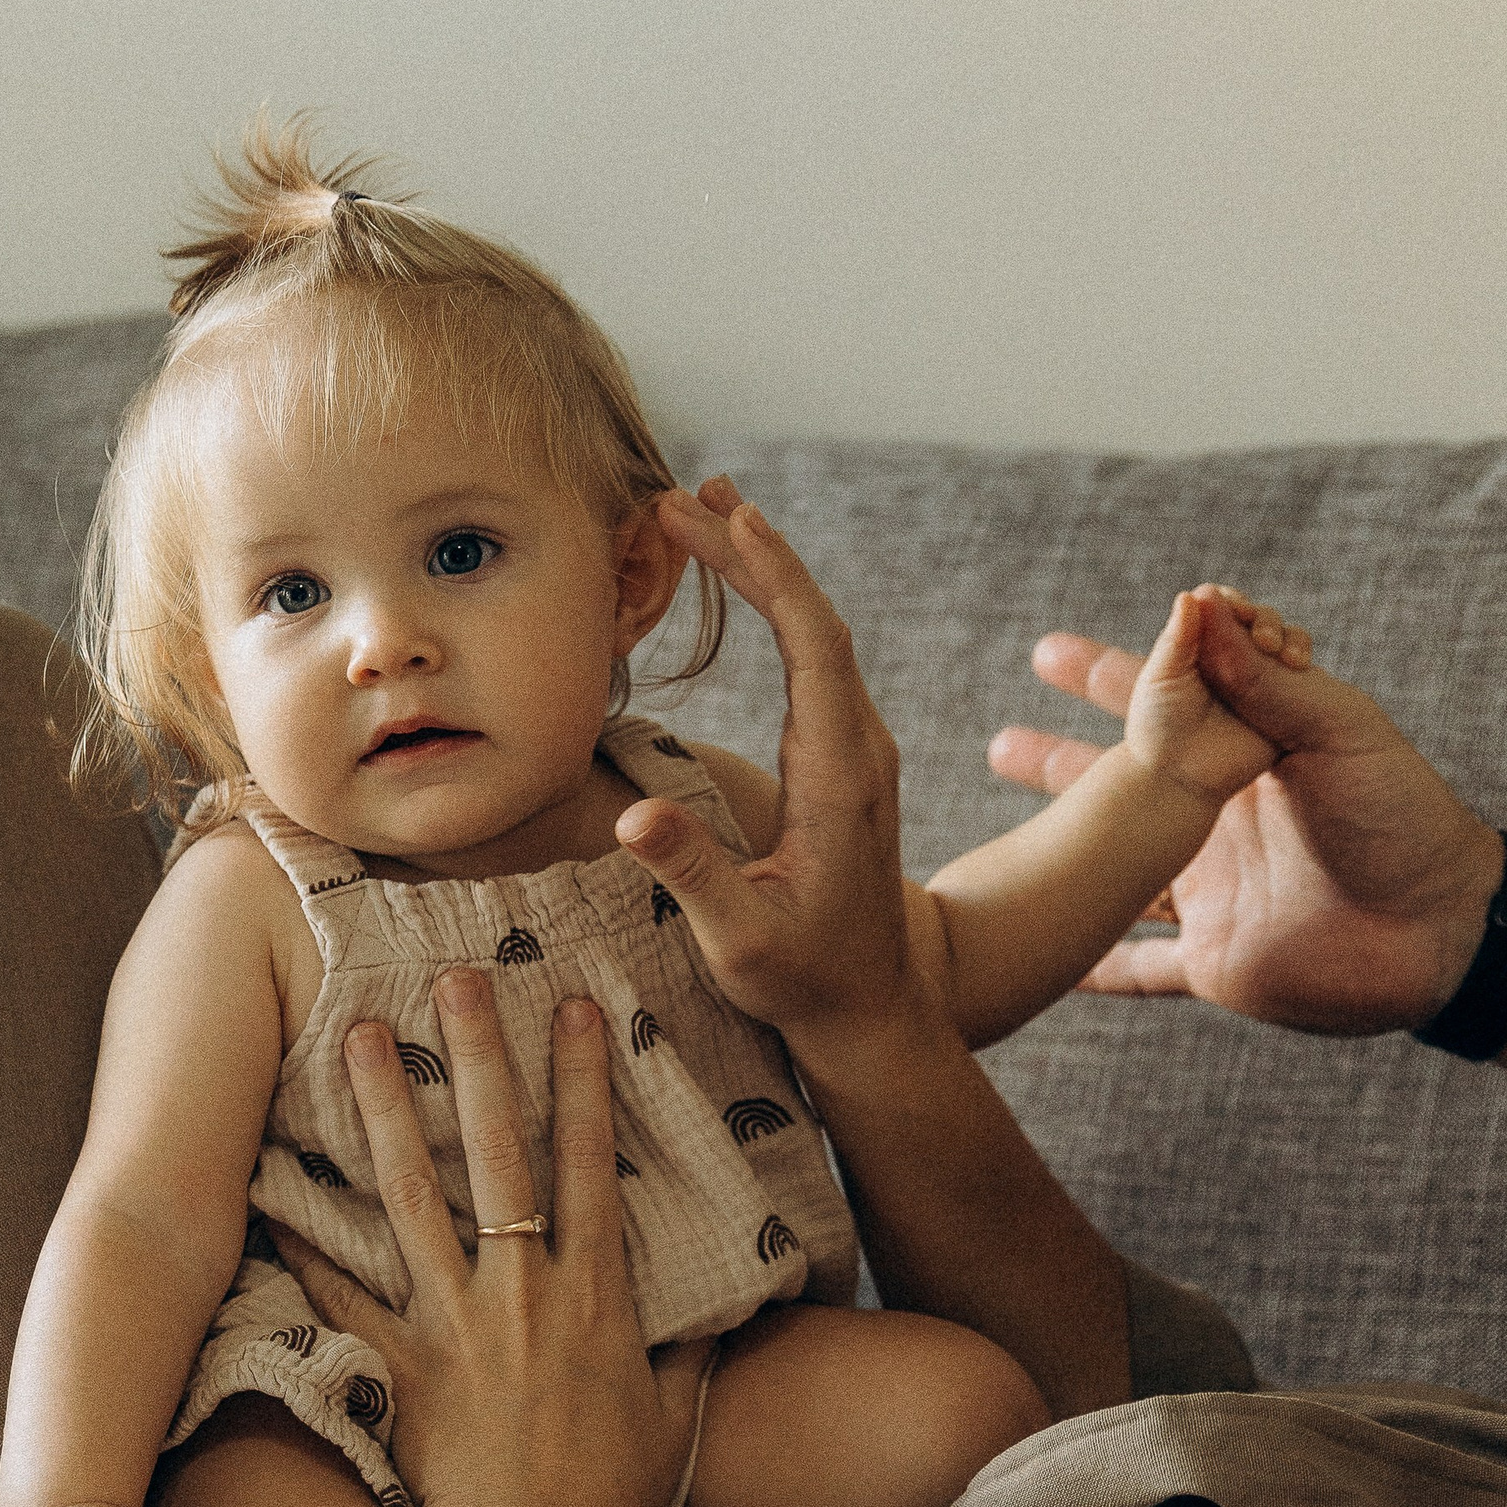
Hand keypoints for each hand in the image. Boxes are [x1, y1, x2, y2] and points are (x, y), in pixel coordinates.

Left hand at [273, 967, 711, 1506]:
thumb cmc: (608, 1504)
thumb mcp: (672, 1422)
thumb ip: (689, 1357)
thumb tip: (722, 1313)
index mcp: (595, 1294)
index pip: (590, 1163)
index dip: (584, 1081)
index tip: (577, 1007)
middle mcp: (521, 1290)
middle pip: (496, 1152)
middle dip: (477, 1058)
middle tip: (456, 982)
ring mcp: (454, 1322)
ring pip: (410, 1195)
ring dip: (381, 1111)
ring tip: (354, 1039)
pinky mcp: (399, 1363)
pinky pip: (343, 1294)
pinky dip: (306, 1245)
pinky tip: (271, 1189)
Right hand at [612, 476, 919, 1055]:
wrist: (871, 1012)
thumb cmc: (804, 984)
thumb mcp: (741, 943)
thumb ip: (695, 878)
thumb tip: (635, 821)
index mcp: (841, 778)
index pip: (815, 648)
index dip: (773, 576)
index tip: (727, 517)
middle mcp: (860, 751)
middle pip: (814, 621)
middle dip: (752, 551)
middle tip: (684, 494)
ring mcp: (857, 752)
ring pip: (816, 633)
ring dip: (763, 569)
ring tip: (704, 511)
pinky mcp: (843, 760)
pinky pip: (813, 659)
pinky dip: (774, 608)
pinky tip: (742, 581)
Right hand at [988, 596, 1505, 1032]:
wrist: (1446, 933)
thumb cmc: (1408, 819)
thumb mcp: (1339, 731)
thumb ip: (1261, 682)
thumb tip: (1194, 610)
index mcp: (1246, 759)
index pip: (1161, 703)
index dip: (1106, 675)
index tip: (1049, 655)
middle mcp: (1219, 824)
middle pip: (1117, 787)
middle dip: (1058, 763)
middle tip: (999, 741)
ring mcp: (1212, 895)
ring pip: (1114, 872)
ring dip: (1061, 856)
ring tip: (998, 848)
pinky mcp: (1213, 963)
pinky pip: (1139, 970)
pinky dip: (1093, 968)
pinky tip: (1047, 962)